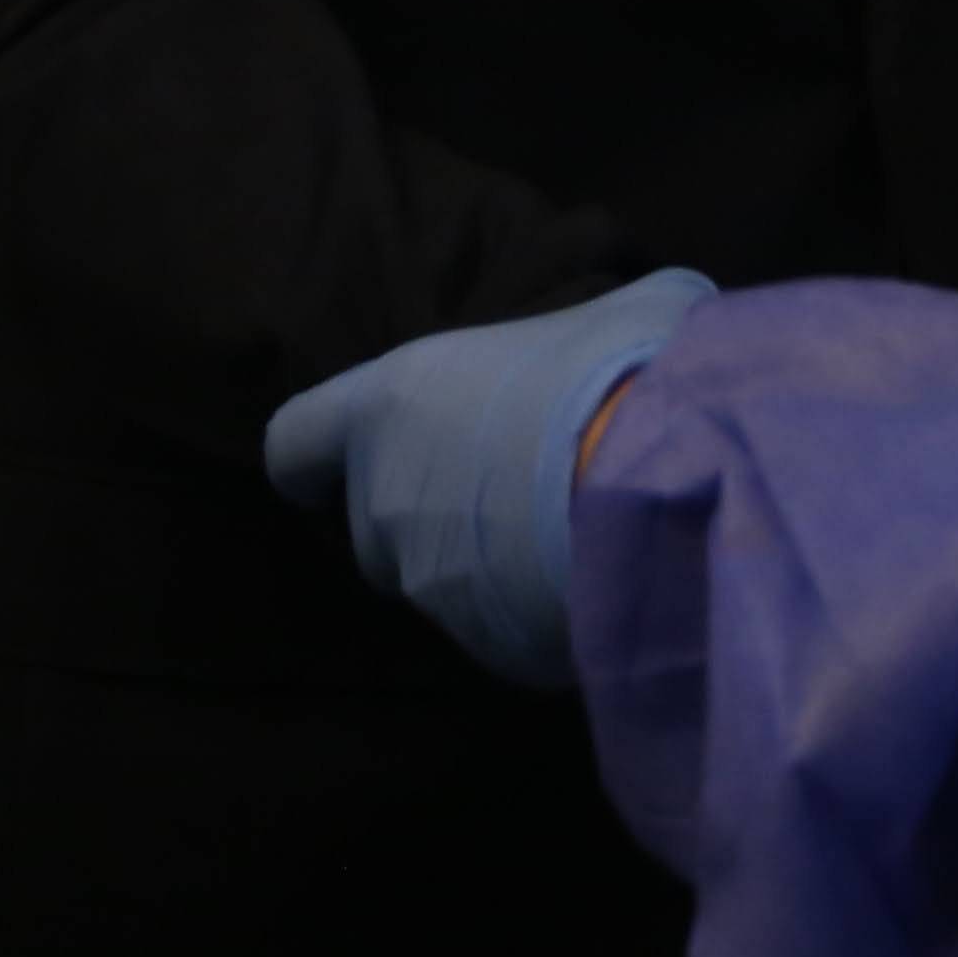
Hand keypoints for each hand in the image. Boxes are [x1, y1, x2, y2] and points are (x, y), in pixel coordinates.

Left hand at [262, 270, 716, 688]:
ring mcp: (434, 586)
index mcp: (389, 405)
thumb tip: (645, 321)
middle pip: (372, 529)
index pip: (292, 444)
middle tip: (502, 493)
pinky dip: (536, 616)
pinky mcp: (493, 651)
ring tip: (566, 538)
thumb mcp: (625, 305)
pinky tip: (599, 581)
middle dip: (423, 520)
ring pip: (439, 587)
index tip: (327, 469)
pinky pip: (503, 633)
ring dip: (483, 569)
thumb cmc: (619, 371)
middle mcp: (388, 502)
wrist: (664, 491)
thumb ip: (599, 319)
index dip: (312, 460)